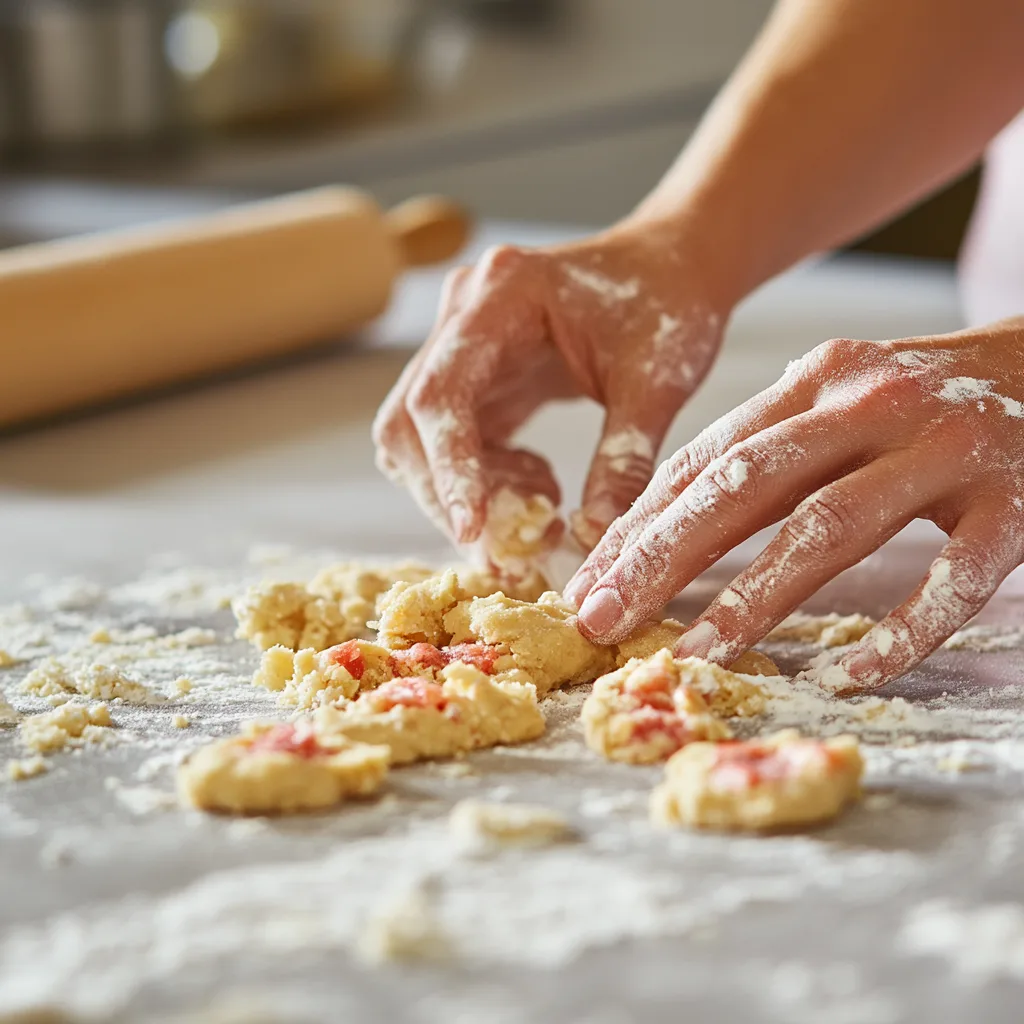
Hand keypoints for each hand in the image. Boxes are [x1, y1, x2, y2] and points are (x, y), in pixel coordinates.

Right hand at [372, 223, 724, 551]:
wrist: (673, 268)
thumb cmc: (669, 304)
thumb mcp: (656, 382)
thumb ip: (625, 458)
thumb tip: (596, 537)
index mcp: (501, 296)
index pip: (441, 394)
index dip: (449, 468)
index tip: (473, 530)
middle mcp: (463, 316)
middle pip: (409, 425)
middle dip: (448, 496)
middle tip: (507, 552)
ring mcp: (462, 347)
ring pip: (419, 443)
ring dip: (464, 496)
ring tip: (539, 515)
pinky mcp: (474, 377)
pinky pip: (453, 445)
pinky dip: (484, 483)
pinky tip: (539, 485)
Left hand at [566, 318, 1023, 692]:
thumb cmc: (934, 400)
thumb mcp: (843, 398)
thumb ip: (770, 445)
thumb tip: (669, 518)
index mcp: (818, 379)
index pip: (706, 458)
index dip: (641, 523)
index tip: (589, 580)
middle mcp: (871, 403)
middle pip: (744, 486)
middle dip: (663, 558)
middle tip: (604, 619)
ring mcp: (945, 447)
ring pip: (830, 527)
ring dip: (754, 598)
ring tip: (693, 654)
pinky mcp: (1015, 499)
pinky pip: (954, 574)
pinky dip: (904, 628)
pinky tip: (852, 675)